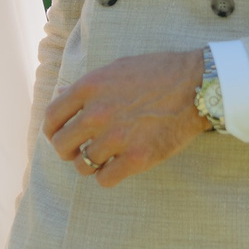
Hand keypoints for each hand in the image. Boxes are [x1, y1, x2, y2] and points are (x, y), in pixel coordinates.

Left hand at [45, 49, 208, 186]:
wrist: (197, 85)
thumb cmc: (158, 73)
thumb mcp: (116, 68)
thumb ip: (87, 86)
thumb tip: (62, 96)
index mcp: (89, 88)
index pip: (52, 117)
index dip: (51, 131)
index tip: (58, 135)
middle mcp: (97, 113)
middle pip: (61, 145)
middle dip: (67, 151)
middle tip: (79, 150)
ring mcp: (116, 137)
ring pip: (82, 166)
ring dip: (89, 165)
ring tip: (102, 158)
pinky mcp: (137, 158)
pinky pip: (105, 179)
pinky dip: (107, 176)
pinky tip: (117, 167)